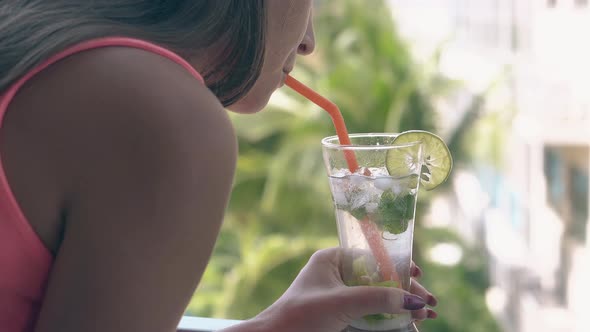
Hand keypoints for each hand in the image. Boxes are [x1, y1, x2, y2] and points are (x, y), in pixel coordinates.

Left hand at [245, 247, 437, 331]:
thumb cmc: (300, 316)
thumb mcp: (342, 304)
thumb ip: (378, 299)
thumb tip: (414, 300)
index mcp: (332, 259)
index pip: (372, 256)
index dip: (397, 265)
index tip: (417, 274)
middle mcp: (337, 273)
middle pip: (380, 277)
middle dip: (404, 291)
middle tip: (428, 303)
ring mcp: (340, 295)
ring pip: (378, 296)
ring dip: (401, 306)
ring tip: (424, 316)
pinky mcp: (342, 314)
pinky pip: (370, 312)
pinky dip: (389, 318)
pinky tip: (408, 323)